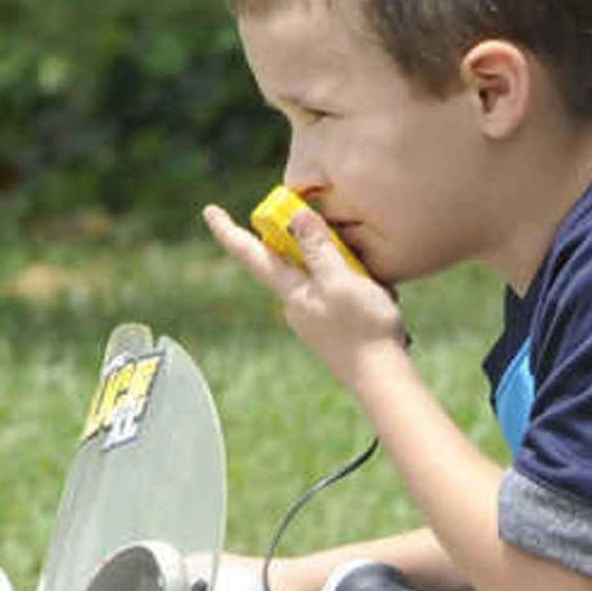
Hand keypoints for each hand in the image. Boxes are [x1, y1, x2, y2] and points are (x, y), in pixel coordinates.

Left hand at [201, 197, 406, 379]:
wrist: (382, 379)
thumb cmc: (364, 330)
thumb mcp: (341, 280)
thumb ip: (318, 248)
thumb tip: (295, 217)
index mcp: (290, 290)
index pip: (250, 253)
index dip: (228, 230)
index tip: (209, 211)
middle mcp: (295, 302)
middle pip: (288, 256)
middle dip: (308, 239)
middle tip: (330, 230)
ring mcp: (313, 314)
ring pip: (319, 271)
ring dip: (342, 263)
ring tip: (371, 280)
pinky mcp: (332, 323)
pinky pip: (337, 288)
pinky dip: (356, 282)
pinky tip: (378, 295)